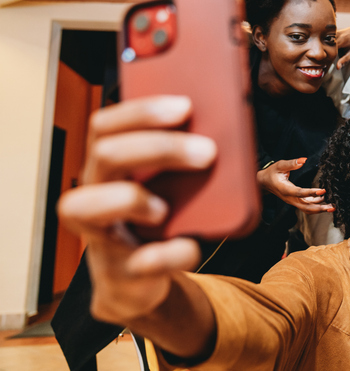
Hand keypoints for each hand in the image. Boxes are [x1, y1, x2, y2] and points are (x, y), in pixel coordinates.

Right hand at [58, 95, 210, 324]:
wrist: (139, 278)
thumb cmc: (158, 215)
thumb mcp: (169, 184)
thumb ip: (186, 158)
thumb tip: (231, 133)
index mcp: (109, 166)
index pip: (106, 125)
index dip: (142, 112)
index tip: (185, 106)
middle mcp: (94, 192)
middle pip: (106, 154)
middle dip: (159, 148)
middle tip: (207, 151)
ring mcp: (99, 233)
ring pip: (84, 206)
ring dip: (131, 199)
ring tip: (166, 208)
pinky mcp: (120, 271)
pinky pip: (137, 262)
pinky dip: (169, 254)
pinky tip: (191, 247)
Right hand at [257, 159, 334, 213]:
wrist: (264, 182)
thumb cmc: (272, 173)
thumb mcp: (280, 165)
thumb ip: (292, 163)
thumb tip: (303, 160)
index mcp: (285, 189)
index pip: (299, 193)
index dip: (311, 193)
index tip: (323, 190)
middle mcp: (289, 198)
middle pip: (305, 206)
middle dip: (319, 208)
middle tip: (331, 207)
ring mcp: (292, 201)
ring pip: (306, 208)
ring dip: (319, 209)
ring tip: (331, 207)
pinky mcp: (294, 201)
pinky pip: (306, 206)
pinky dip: (315, 206)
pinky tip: (324, 201)